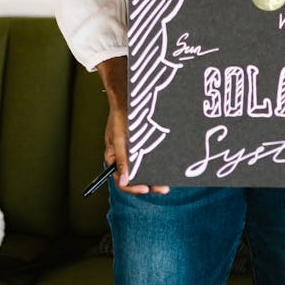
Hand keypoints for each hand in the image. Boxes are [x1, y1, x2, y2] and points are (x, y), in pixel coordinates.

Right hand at [97, 56, 168, 194]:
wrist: (128, 94)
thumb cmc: (120, 115)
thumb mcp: (118, 138)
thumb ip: (120, 159)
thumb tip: (124, 181)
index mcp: (114, 158)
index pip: (122, 181)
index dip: (133, 187)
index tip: (146, 189)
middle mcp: (125, 156)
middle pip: (137, 177)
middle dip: (150, 183)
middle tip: (164, 188)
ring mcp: (136, 149)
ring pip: (146, 168)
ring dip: (157, 174)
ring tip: (170, 179)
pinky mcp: (146, 142)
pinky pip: (152, 156)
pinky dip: (160, 161)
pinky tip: (170, 163)